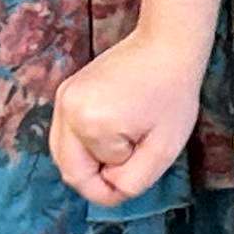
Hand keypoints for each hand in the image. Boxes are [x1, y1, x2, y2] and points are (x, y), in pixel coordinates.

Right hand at [50, 24, 207, 207]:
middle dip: (97, 176)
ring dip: (90, 159)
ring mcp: (62, 97)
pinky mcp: (65, 90)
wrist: (166, 45)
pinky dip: (85, 142)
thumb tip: (110, 188)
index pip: (87, 180)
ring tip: (124, 142)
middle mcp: (66, 109)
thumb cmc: (171, 95)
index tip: (135, 175)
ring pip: (64, 152)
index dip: (111, 188)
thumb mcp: (163, 150)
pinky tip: (113, 128)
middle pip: (67, 168)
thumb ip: (132, 181)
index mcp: (89, 123)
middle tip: (130, 161)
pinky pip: (66, 133)